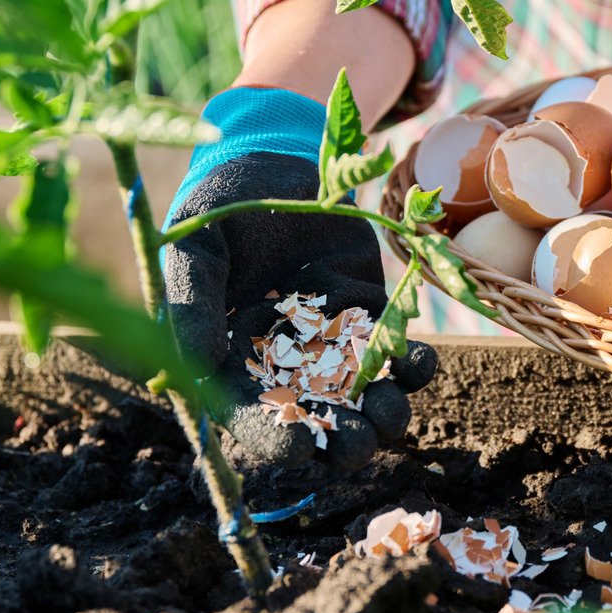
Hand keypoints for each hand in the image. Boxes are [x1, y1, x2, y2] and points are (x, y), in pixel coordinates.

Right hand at [163, 87, 436, 469]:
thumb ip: (192, 306)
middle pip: (320, 423)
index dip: (277, 441)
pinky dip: (413, 366)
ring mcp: (335, 343)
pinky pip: (398, 354)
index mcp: (236, 363)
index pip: (255, 419)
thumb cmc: (221, 208)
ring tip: (391, 408)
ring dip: (385, 412)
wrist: (276, 163)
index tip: (301, 449)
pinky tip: (419, 360)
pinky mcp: (371, 317)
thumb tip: (199, 368)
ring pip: (366, 398)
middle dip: (343, 441)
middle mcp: (289, 365)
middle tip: (360, 439)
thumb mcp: (195, 250)